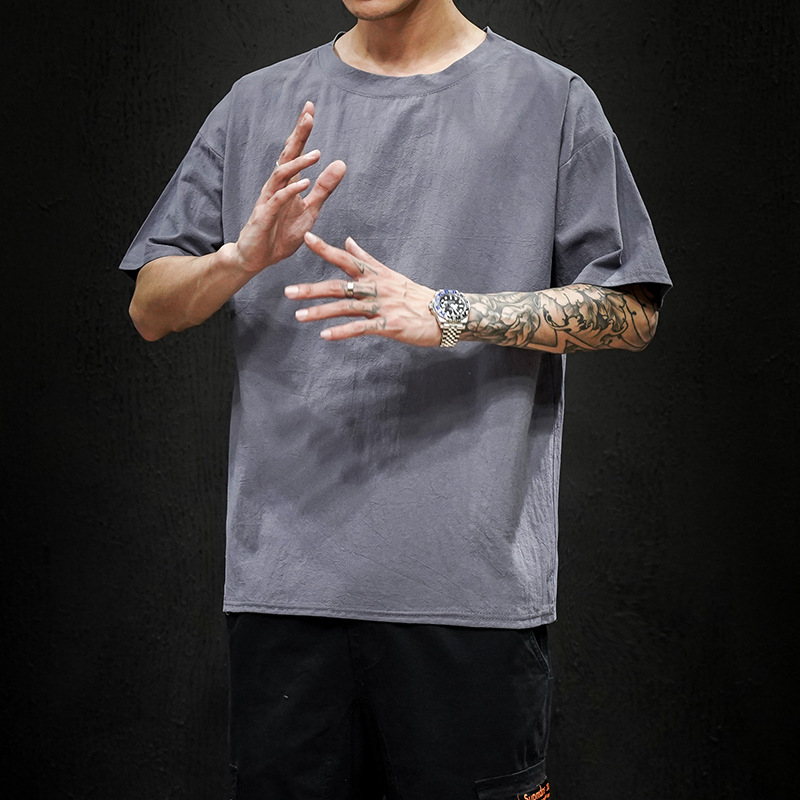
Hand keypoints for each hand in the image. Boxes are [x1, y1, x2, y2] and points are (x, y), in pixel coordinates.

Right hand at [219, 101, 346, 274]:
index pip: (295, 152)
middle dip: (297, 135)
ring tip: (317, 154)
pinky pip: (278, 199)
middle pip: (287, 155)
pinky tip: (305, 183)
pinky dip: (291, 190)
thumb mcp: (310, 211)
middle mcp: (276, 186)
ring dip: (299, 163)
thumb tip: (341, 163)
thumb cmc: (280, 234)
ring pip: (281, 174)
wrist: (256, 258)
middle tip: (309, 114)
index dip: (302, 131)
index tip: (310, 109)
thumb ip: (325, 189)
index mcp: (287, 183)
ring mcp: (268, 199)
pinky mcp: (264, 215)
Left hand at [285, 233, 440, 346]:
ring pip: (346, 308)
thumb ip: (366, 258)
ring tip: (299, 316)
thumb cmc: (415, 296)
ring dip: (321, 312)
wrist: (443, 314)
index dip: (326, 249)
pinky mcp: (389, 326)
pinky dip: (342, 331)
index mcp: (375, 275)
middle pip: (339, 286)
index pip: (346, 259)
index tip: (306, 238)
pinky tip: (325, 336)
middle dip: (312, 289)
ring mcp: (382, 307)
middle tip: (287, 291)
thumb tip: (347, 240)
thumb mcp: (390, 274)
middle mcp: (376, 288)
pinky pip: (362, 329)